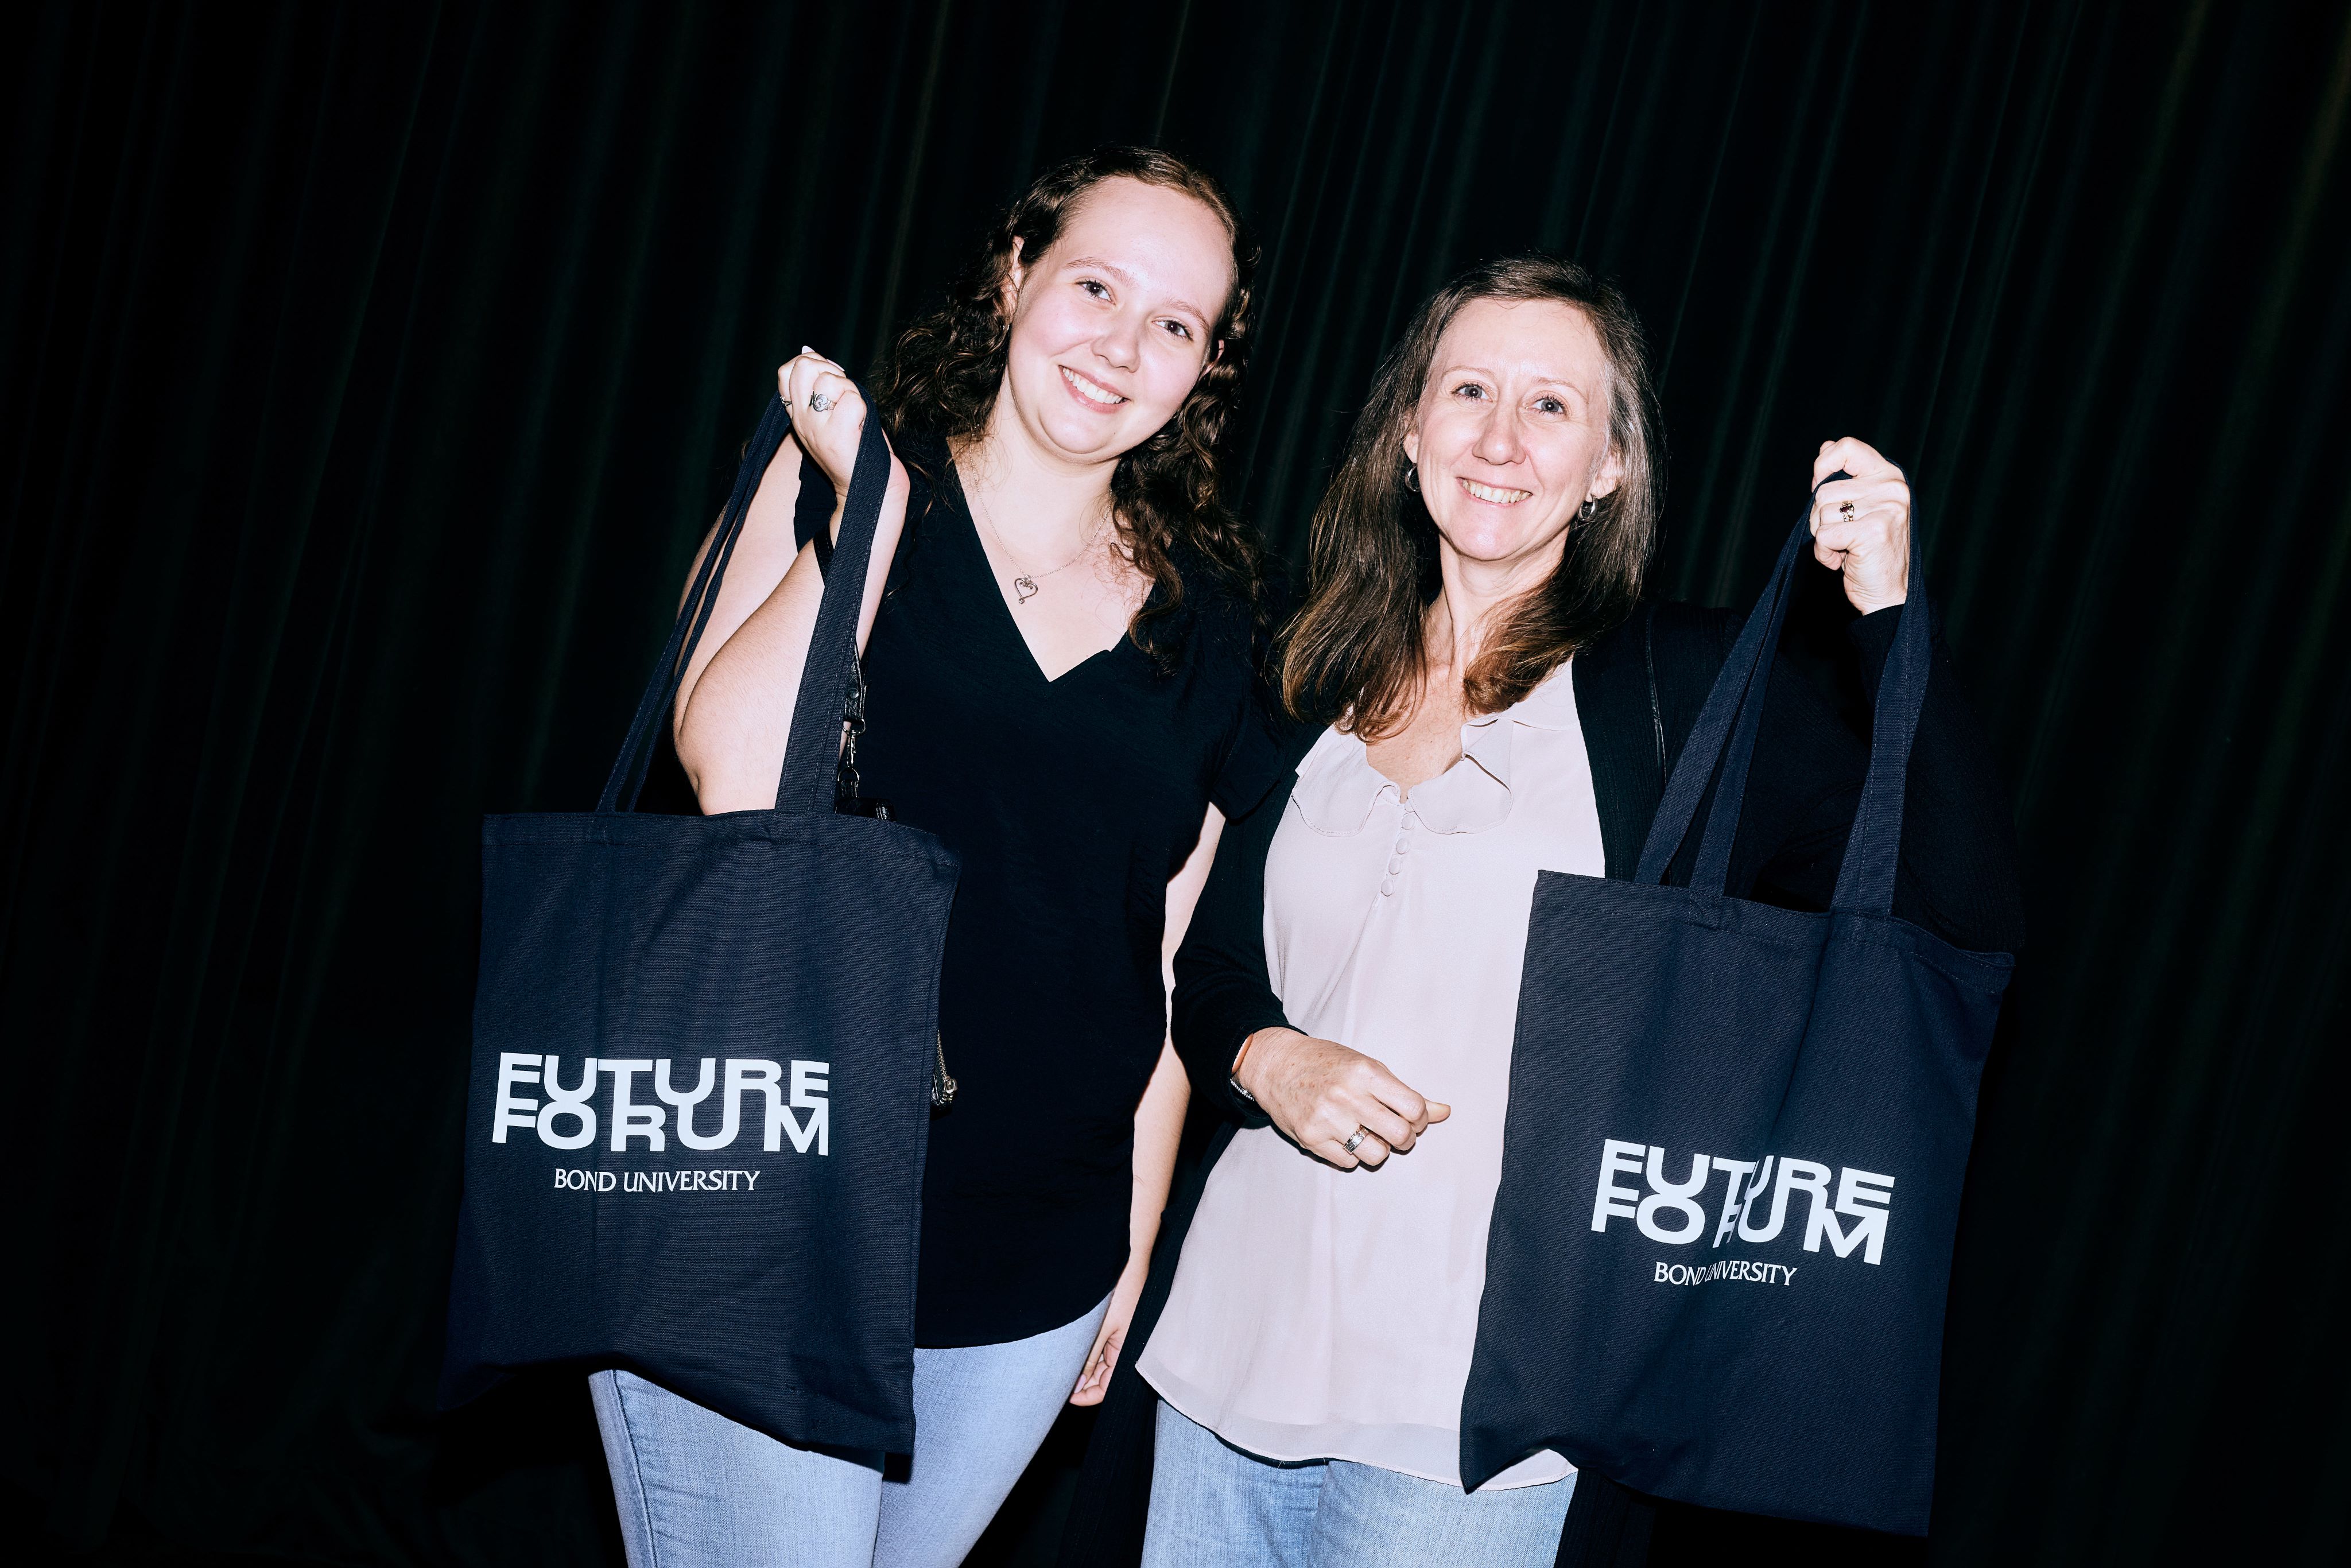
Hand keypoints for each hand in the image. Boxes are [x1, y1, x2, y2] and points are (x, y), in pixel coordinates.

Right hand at [778, 347, 878, 497]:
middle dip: (831, 371)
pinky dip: (863, 408)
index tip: (830, 379)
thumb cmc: (856, 447)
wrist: (869, 487)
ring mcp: (816, 429)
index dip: (812, 363)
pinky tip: (860, 427)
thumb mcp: (830, 412)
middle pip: (805, 366)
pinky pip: (852, 400)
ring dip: (851, 392)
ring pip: (831, 381)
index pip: (786, 370)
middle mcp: (801, 421)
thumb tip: (808, 349)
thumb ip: (818, 384)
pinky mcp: (836, 436)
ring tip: (855, 416)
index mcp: (797, 414)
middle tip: (844, 395)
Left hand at [1068, 1248, 1149, 1405]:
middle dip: (1081, 1381)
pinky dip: (1084, 1349)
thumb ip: (1089, 1357)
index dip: (1087, 1396)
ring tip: (1060, 1362)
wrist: (1125, 1259)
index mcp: (1126, 1352)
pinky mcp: (1111, 1322)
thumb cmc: (1120, 1290)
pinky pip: (1097, 1344)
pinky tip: (1068, 1345)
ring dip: (1080, 1364)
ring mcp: (1116, 1334)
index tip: (1066, 1396)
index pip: (1106, 1386)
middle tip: (1058, 1379)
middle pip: (1100, 1376)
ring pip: (1097, 1361)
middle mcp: (1122, 1346)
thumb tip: (1077, 1385)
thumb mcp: (1100, 1328)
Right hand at [1235, 1027, 1450, 1169]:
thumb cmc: (1326, 1063)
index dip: (1420, 1118)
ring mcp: (1326, 1119)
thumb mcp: (1368, 1067)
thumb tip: (1443, 1112)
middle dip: (1405, 1138)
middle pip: (1400, 1136)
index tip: (1411, 1116)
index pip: (1414, 1108)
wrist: (1277, 1064)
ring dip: (1379, 1149)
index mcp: (1365, 1072)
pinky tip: (1343, 1136)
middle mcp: (1346, 1096)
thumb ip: (1404, 1093)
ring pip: (1377, 1155)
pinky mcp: (1310, 1138)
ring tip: (1368, 1134)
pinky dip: (1352, 1154)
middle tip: (1395, 1130)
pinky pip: (1348, 1163)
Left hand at [1809, 437, 1910, 614]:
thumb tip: (1826, 446)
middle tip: (1842, 536)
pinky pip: (1823, 535)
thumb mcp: (1861, 507)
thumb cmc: (1870, 552)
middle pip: (1824, 490)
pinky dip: (1824, 554)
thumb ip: (1847, 478)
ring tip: (1846, 548)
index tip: (1819, 487)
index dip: (1823, 466)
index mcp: (1889, 476)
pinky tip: (1842, 561)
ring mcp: (1885, 508)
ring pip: (1821, 513)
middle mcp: (1892, 488)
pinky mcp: (1873, 531)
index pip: (1847, 447)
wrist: (1889, 594)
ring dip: (1823, 537)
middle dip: (1821, 518)